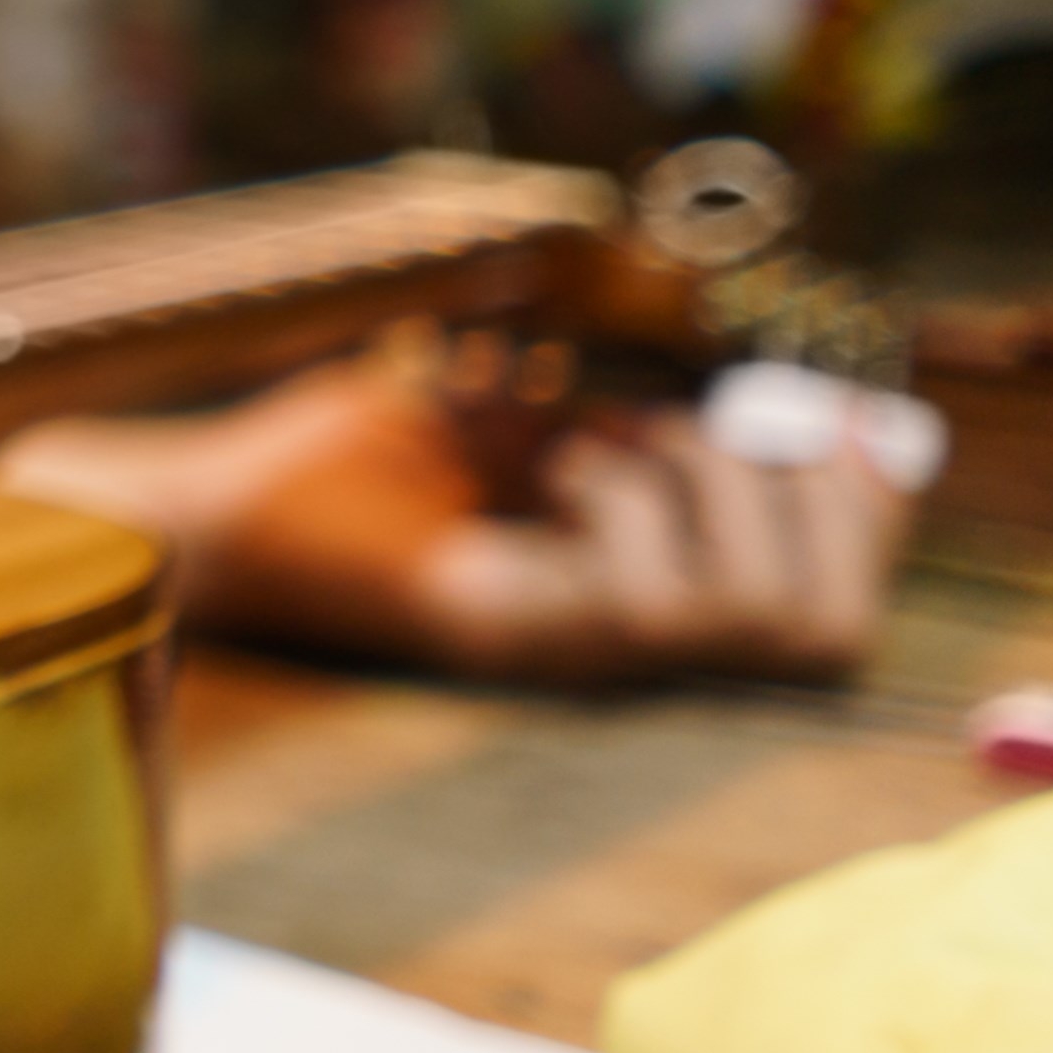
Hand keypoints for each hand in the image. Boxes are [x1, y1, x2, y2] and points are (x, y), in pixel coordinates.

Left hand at [0, 337, 915, 687]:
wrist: (191, 512)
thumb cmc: (334, 462)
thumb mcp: (513, 419)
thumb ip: (630, 418)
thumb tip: (784, 394)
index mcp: (626, 608)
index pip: (830, 619)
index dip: (862, 514)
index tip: (844, 412)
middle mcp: (613, 657)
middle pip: (823, 627)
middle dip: (800, 498)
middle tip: (698, 419)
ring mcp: (564, 658)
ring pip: (749, 610)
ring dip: (702, 486)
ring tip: (598, 435)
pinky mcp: (501, 641)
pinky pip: (643, 603)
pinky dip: (621, 499)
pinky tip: (548, 458)